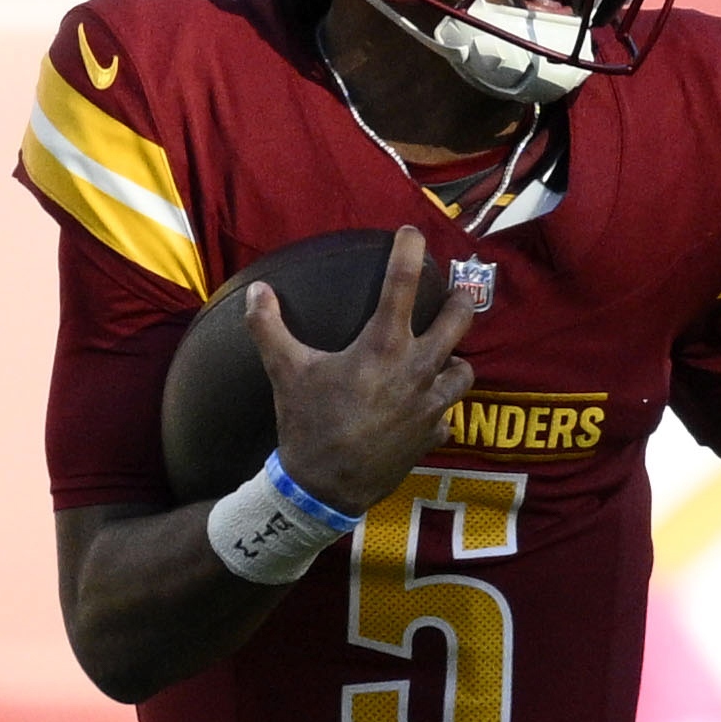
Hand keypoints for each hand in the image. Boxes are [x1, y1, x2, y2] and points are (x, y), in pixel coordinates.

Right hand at [255, 226, 483, 516]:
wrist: (324, 488)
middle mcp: (416, 368)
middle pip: (459, 320)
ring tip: (447, 358)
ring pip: (465, 371)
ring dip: (457, 360)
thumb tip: (255, 291)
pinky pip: (447, 417)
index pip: (402, 281)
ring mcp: (429, 404)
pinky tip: (427, 411)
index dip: (410, 249)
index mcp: (383, 345)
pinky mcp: (431, 436)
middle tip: (457, 295)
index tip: (412, 233)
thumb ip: (270, 327)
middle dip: (462, 302)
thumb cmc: (307, 424)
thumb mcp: (285, 371)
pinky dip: (440, 410)